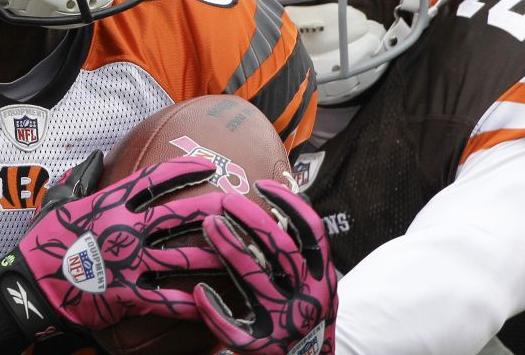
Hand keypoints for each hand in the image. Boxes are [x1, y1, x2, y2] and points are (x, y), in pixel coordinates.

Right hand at [0, 155, 227, 339]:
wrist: (28, 289)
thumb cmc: (42, 244)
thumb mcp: (58, 203)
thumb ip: (81, 179)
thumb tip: (97, 158)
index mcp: (109, 203)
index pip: (153, 180)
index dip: (184, 170)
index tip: (208, 166)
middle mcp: (122, 229)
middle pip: (177, 216)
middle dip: (212, 210)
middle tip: (239, 207)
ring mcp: (125, 263)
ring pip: (179, 258)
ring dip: (212, 257)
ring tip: (239, 254)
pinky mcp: (124, 296)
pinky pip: (165, 300)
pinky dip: (190, 303)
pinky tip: (212, 301)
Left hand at [197, 180, 337, 354]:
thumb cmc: (305, 318)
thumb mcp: (317, 285)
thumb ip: (302, 254)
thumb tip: (285, 202)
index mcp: (324, 279)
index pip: (312, 232)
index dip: (288, 205)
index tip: (261, 185)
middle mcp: (310, 299)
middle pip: (281, 249)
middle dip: (251, 220)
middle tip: (225, 200)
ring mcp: (286, 324)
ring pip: (256, 279)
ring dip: (230, 247)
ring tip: (209, 225)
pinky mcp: (263, 348)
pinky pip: (234, 326)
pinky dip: (215, 308)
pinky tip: (200, 291)